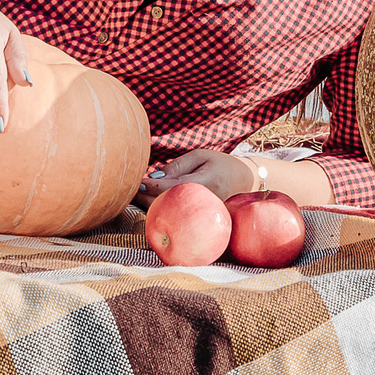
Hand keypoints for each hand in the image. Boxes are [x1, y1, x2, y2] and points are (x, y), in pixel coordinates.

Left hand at [134, 149, 250, 207]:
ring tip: (135, 198)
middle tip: (129, 191)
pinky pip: (178, 216)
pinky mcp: (201, 218)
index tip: (137, 181)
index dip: (152, 186)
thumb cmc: (220, 164)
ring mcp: (203, 213)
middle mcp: (203, 201)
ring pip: (172, 214)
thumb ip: (177, 166)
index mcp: (204, 182)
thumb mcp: (200, 156)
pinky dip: (161, 211)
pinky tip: (149, 204)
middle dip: (146, 198)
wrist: (245, 181)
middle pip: (168, 204)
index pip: (172, 187)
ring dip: (150, 207)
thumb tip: (154, 177)